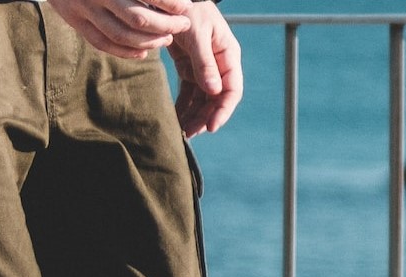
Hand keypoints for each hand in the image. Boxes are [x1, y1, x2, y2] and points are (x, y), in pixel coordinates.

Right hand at [47, 0, 193, 60]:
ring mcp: (85, 10)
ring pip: (121, 36)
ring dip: (149, 42)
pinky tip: (143, 51)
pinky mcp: (76, 22)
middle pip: (138, 19)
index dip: (170, 2)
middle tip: (183, 24)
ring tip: (167, 39)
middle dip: (166, 25)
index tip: (185, 6)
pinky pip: (102, 43)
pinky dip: (125, 52)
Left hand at [169, 1, 241, 136]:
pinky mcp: (189, 69)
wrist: (174, 0)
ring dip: (193, 116)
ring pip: (202, 100)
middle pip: (216, 99)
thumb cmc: (190, 11)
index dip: (223, 110)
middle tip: (189, 134)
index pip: (232, 89)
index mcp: (228, 56)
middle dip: (204, 118)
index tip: (211, 127)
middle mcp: (219, 66)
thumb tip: (214, 92)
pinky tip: (175, 120)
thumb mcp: (197, 35)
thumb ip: (205, 64)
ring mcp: (204, 69)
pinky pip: (188, 93)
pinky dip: (182, 107)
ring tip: (181, 133)